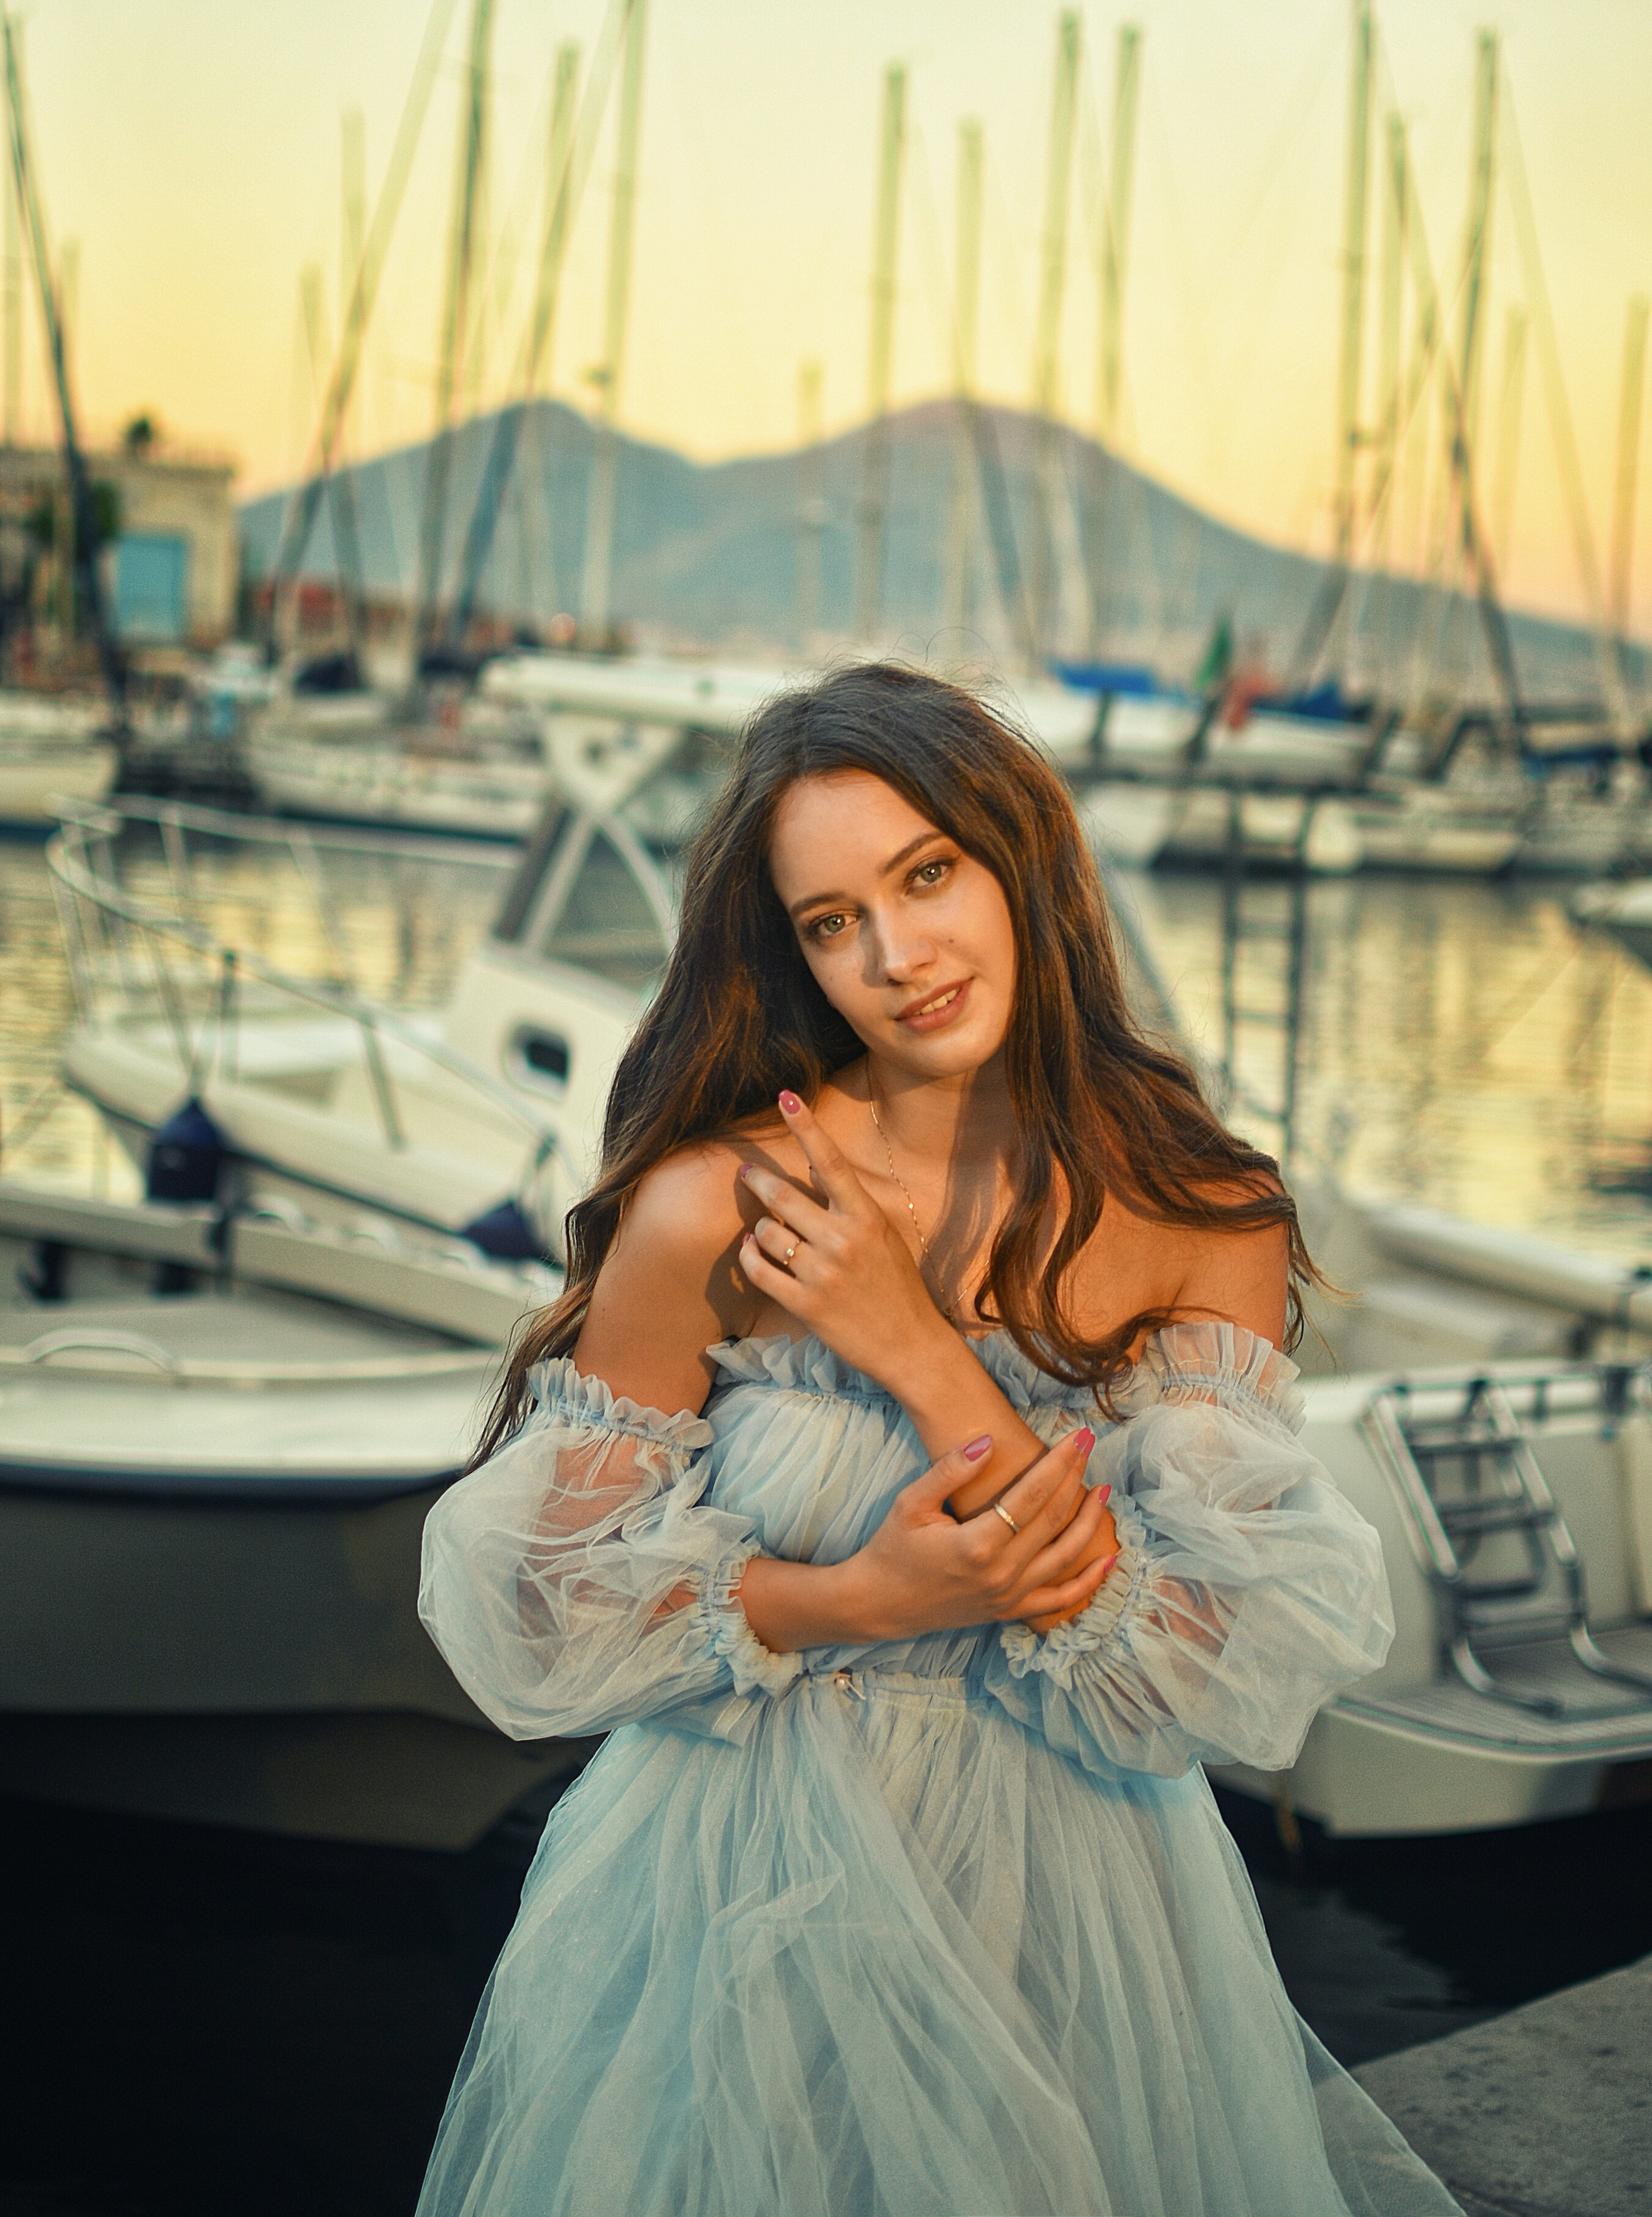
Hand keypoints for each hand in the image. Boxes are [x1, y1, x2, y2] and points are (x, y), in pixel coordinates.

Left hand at [738, 1090, 952, 1386]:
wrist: (910, 1345)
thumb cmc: (898, 1287)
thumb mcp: (885, 1237)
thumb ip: (850, 1203)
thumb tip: (817, 1168)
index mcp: (866, 1218)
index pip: (832, 1161)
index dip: (807, 1126)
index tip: (786, 1097)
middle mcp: (843, 1240)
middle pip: (783, 1195)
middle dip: (757, 1179)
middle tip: (744, 1172)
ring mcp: (823, 1273)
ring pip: (768, 1233)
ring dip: (759, 1227)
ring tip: (761, 1230)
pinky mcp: (805, 1305)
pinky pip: (759, 1271)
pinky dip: (750, 1257)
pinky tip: (753, 1251)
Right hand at [841, 1428, 1118, 1640]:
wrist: (879, 1603)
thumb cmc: (892, 1548)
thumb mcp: (911, 1503)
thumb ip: (950, 1471)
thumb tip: (988, 1441)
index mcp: (977, 1545)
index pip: (1031, 1495)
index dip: (1059, 1462)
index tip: (1079, 1436)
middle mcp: (1000, 1574)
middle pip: (1052, 1519)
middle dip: (1076, 1478)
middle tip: (1091, 1446)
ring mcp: (1008, 1597)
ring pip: (1065, 1556)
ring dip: (1090, 1522)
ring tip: (1105, 1492)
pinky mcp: (1009, 1612)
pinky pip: (1059, 1599)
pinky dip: (1089, 1582)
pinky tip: (1109, 1559)